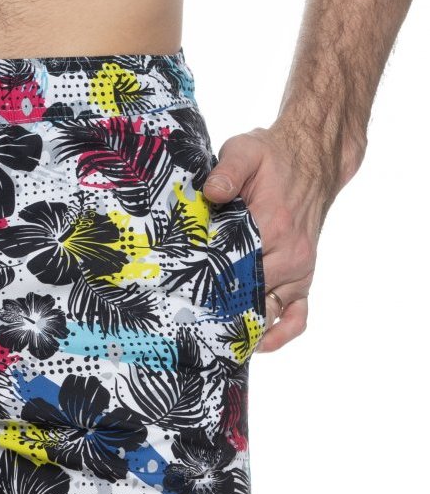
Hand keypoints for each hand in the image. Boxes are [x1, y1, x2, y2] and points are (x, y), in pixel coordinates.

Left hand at [201, 123, 332, 353]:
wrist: (314, 160)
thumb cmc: (275, 158)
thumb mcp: (247, 151)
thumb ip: (228, 170)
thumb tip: (211, 193)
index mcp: (273, 225)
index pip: (234, 267)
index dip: (206, 283)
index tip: (180, 297)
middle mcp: (290, 254)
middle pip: (247, 295)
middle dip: (217, 308)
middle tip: (184, 322)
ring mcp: (300, 270)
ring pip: (267, 311)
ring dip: (241, 325)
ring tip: (210, 337)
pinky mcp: (304, 279)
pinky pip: (297, 318)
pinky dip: (278, 335)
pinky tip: (255, 342)